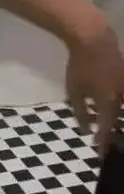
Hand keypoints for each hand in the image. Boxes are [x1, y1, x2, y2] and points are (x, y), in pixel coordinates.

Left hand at [66, 21, 123, 156]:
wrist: (95, 38)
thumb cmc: (80, 66)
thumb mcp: (74, 92)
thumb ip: (81, 113)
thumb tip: (86, 130)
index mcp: (108, 101)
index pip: (107, 129)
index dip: (104, 143)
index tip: (101, 155)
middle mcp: (122, 96)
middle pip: (122, 121)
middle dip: (116, 134)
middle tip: (111, 146)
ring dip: (119, 121)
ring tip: (113, 130)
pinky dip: (120, 109)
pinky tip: (114, 113)